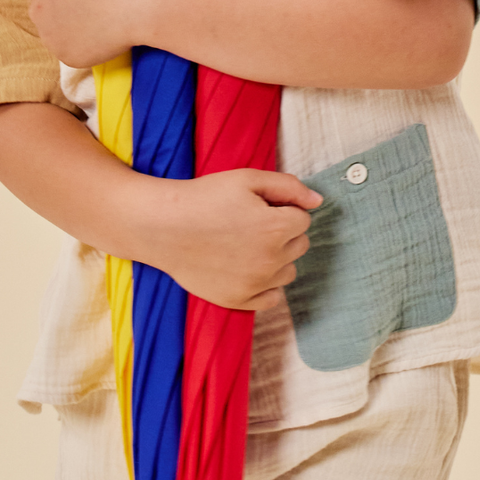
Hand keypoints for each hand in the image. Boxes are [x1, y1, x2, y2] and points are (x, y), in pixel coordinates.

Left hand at [28, 0, 140, 66]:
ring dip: (73, 27)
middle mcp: (36, 11)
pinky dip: (86, 45)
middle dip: (66, 6)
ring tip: (101, 19)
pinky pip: (74, 51)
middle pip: (48, 9)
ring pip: (59, 32)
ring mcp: (50, 37)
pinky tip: (103, 34)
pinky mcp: (68, 57)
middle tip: (95, 2)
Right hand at [133, 169, 320, 310]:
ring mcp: (255, 285)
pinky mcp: (238, 301)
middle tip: (250, 223)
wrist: (162, 226)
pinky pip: (272, 298)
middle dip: (283, 232)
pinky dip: (266, 285)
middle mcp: (270, 260)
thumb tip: (318, 202)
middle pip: (299, 245)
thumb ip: (289, 187)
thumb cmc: (205, 197)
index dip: (283, 208)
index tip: (259, 206)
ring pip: (288, 271)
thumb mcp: (247, 179)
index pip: (303, 219)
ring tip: (245, 244)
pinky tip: (246, 269)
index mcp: (276, 228)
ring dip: (277, 258)